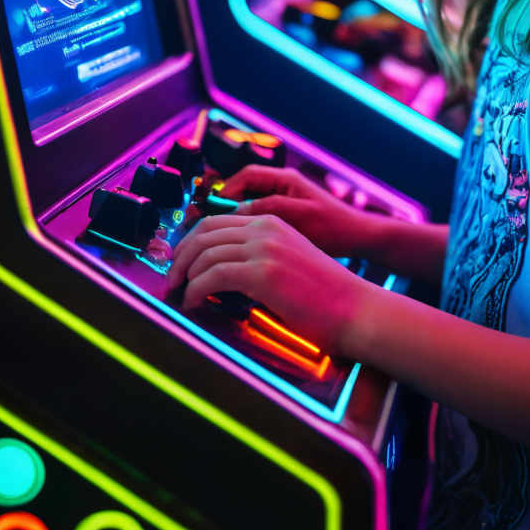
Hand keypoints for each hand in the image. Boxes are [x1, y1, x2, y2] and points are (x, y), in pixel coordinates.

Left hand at [165, 208, 367, 358]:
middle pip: (204, 232)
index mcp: (272, 220)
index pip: (217, 222)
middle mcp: (265, 227)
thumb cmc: (327, 295)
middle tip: (172, 279)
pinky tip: (194, 303)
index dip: (191, 241)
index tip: (181, 262)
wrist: (356, 309)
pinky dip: (196, 291)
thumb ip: (260, 257)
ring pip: (204, 254)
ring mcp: (264, 248)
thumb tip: (225, 274)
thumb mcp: (290, 261)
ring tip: (180, 295)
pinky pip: (212, 277)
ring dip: (185, 276)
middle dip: (180, 256)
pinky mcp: (262, 273)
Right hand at [215, 163, 380, 261]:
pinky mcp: (286, 217)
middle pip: (242, 189)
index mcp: (286, 180)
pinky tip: (241, 243)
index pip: (246, 177)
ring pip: (248, 205)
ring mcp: (284, 201)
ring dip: (234, 217)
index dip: (226, 191)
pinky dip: (246, 227)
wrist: (358, 238)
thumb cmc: (336, 227)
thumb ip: (268, 209)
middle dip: (224, 205)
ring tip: (221, 235)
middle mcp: (282, 186)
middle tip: (209, 223)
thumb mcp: (300, 217)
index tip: (212, 209)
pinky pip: (258, 217)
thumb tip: (236, 210)